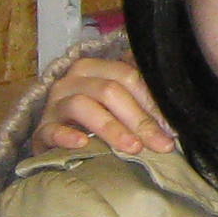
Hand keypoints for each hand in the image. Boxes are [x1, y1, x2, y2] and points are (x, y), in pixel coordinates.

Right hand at [37, 53, 173, 156]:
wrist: (56, 143)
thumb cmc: (96, 122)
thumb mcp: (119, 106)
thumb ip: (142, 101)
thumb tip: (176, 115)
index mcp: (94, 68)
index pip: (128, 75)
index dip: (152, 101)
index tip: (172, 127)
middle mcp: (71, 81)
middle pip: (109, 90)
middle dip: (139, 119)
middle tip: (160, 144)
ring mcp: (54, 104)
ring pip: (83, 106)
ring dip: (111, 128)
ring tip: (132, 148)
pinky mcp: (41, 130)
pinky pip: (52, 130)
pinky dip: (67, 136)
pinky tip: (84, 144)